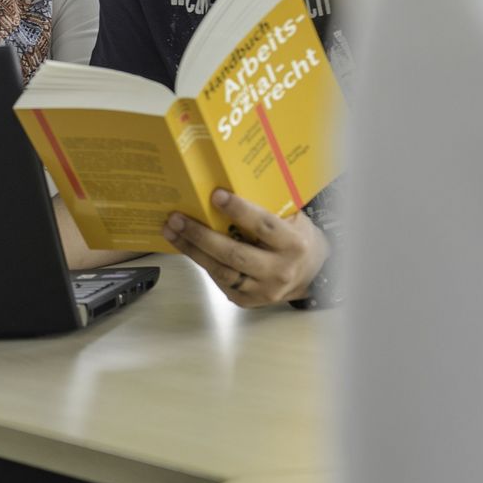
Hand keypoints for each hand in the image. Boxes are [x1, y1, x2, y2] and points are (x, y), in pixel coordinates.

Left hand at [162, 190, 327, 307]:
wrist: (311, 275)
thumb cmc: (296, 238)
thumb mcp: (292, 219)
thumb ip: (268, 206)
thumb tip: (228, 182)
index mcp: (293, 245)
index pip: (263, 227)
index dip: (239, 211)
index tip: (215, 195)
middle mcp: (279, 270)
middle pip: (234, 253)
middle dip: (201, 235)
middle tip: (177, 218)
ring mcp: (262, 290)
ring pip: (221, 271)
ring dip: (192, 250)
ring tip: (171, 231)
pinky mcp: (247, 300)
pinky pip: (219, 280)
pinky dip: (201, 262)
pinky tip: (186, 246)